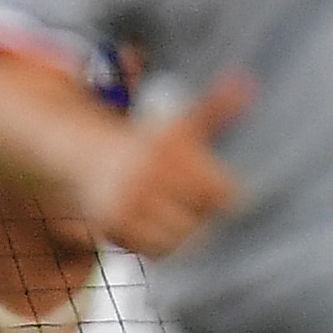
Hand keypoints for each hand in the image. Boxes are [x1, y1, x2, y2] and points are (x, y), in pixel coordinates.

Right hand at [73, 71, 250, 258]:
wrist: (87, 156)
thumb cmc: (145, 144)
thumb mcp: (181, 124)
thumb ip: (216, 109)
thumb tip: (245, 82)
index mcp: (169, 150)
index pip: (220, 192)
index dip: (222, 194)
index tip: (214, 189)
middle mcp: (147, 176)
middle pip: (200, 218)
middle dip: (199, 213)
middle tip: (187, 201)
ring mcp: (128, 202)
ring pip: (179, 238)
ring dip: (182, 232)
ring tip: (171, 213)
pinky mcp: (112, 225)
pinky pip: (153, 250)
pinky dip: (159, 244)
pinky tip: (154, 225)